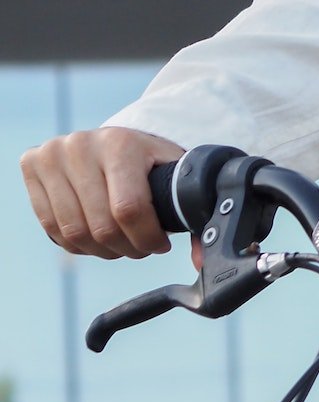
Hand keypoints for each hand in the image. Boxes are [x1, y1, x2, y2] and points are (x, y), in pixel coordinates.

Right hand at [19, 127, 184, 259]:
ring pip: (74, 234)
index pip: (128, 209)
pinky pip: (53, 229)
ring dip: (102, 251)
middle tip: (141, 246)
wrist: (116, 139)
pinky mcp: (33, 167)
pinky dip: (77, 244)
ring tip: (120, 243)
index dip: (146, 238)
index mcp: (120, 143)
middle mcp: (81, 145)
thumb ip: (191, 215)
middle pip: (100, 227)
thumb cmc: (150, 162)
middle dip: (127, 248)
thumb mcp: (175, 176)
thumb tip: (200, 262)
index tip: (160, 244)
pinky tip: (96, 235)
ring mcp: (53, 156)